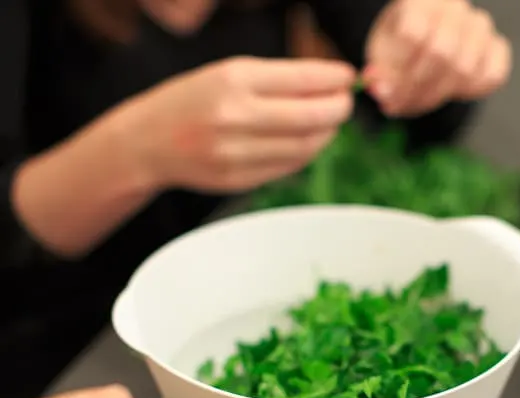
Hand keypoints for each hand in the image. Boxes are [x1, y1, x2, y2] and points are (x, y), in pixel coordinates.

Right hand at [126, 56, 355, 192]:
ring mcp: (236, 153)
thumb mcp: (227, 74)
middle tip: (347, 103)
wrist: (148, 141)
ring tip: (330, 123)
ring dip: (326, 134)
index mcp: (233, 80)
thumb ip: (276, 80)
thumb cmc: (194, 100)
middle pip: (310, 117)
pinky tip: (307, 142)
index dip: (334, 80)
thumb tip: (330, 85)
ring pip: (304, 147)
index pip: (302, 80)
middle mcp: (235, 116)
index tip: (348, 78)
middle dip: (338, 109)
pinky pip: (287, 167)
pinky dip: (305, 154)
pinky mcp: (238, 180)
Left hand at [364, 0, 511, 116]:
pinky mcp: (497, 47)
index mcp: (421, 0)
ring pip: (466, 69)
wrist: (422, 44)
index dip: (400, 69)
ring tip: (420, 100)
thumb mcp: (380, 60)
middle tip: (403, 104)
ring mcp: (479, 25)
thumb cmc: (399, 49)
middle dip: (418, 89)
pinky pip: (492, 76)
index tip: (388, 89)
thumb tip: (382, 92)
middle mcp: (454, 7)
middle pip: (442, 54)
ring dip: (438, 95)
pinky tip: (451, 91)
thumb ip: (380, 77)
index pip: (413, 35)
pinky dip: (471, 92)